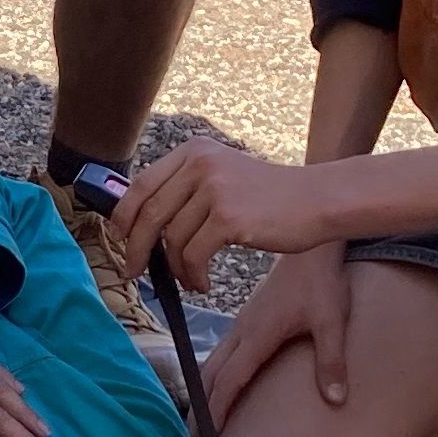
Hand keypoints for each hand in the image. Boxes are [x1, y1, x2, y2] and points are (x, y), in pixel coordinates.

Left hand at [109, 134, 324, 292]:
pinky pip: (192, 256)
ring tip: (189, 280)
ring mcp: (214, 190)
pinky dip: (192, 276)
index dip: (123, 217)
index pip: (141, 185)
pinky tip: (202, 284)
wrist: (317, 200)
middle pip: (149, 214)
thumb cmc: (271, 197)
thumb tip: (140, 225)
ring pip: (171, 240)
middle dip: (135, 249)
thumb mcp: (223, 176)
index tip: (120, 240)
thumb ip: (185, 190)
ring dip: (174, 269)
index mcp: (194, 152)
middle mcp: (200, 164)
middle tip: (132, 273)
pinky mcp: (229, 218)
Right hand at [204, 242, 354, 426]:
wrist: (312, 249)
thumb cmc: (322, 282)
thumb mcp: (332, 321)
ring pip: (211, 363)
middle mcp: (242, 331)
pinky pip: (220, 353)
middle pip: (210, 376)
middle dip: (199, 409)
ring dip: (201, 392)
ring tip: (197, 420)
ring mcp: (240, 324)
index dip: (217, 410)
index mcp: (258, 335)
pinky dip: (211, 375)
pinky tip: (215, 386)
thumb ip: (332, 361)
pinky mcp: (245, 319)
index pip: (230, 380)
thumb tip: (336, 400)